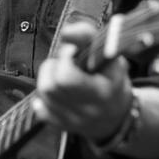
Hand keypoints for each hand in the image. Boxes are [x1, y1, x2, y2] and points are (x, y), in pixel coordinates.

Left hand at [32, 18, 131, 143]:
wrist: (118, 115)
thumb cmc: (111, 79)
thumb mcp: (110, 55)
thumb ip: (88, 37)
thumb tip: (66, 32)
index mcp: (102, 92)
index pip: (67, 77)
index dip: (65, 58)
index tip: (73, 51)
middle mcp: (88, 110)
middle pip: (50, 86)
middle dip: (52, 67)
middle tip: (64, 62)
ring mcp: (73, 121)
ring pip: (43, 95)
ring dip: (47, 79)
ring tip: (61, 74)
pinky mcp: (62, 126)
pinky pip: (40, 110)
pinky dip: (44, 98)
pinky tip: (58, 92)